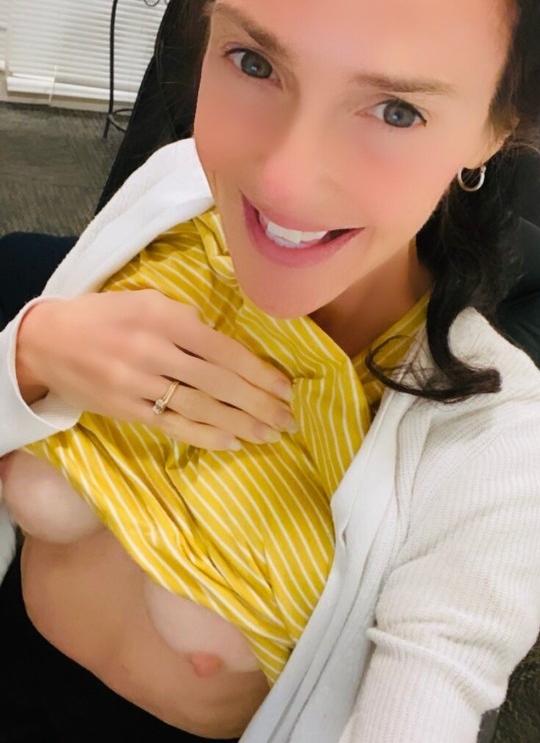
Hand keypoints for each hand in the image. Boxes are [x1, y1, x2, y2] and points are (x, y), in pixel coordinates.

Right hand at [15, 290, 296, 450]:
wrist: (47, 342)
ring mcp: (140, 385)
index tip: (285, 388)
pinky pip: (174, 427)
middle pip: (219, 384)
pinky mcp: (127, 410)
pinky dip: (206, 436)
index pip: (224, 350)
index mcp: (165, 319)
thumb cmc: (105, 316)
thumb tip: (224, 345)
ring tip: (270, 434)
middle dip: (259, 403)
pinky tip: (233, 442)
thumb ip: (187, 319)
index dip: (259, 372)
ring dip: (241, 424)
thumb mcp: (147, 301)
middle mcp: (155, 352)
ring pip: (202, 409)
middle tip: (288, 419)